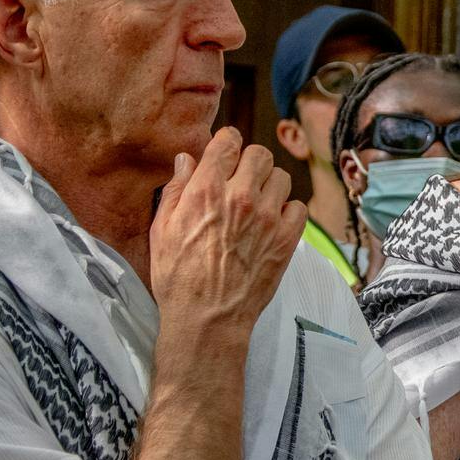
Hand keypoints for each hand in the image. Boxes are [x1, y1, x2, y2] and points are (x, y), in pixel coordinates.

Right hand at [149, 129, 305, 338]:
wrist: (208, 318)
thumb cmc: (178, 278)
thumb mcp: (162, 230)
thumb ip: (176, 189)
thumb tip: (187, 159)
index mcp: (206, 190)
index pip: (228, 143)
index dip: (228, 142)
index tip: (227, 149)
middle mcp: (240, 197)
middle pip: (259, 155)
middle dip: (250, 162)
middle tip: (242, 179)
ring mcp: (267, 217)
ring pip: (281, 178)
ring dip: (269, 186)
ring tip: (257, 203)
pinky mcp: (286, 238)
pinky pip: (298, 207)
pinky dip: (287, 211)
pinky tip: (272, 222)